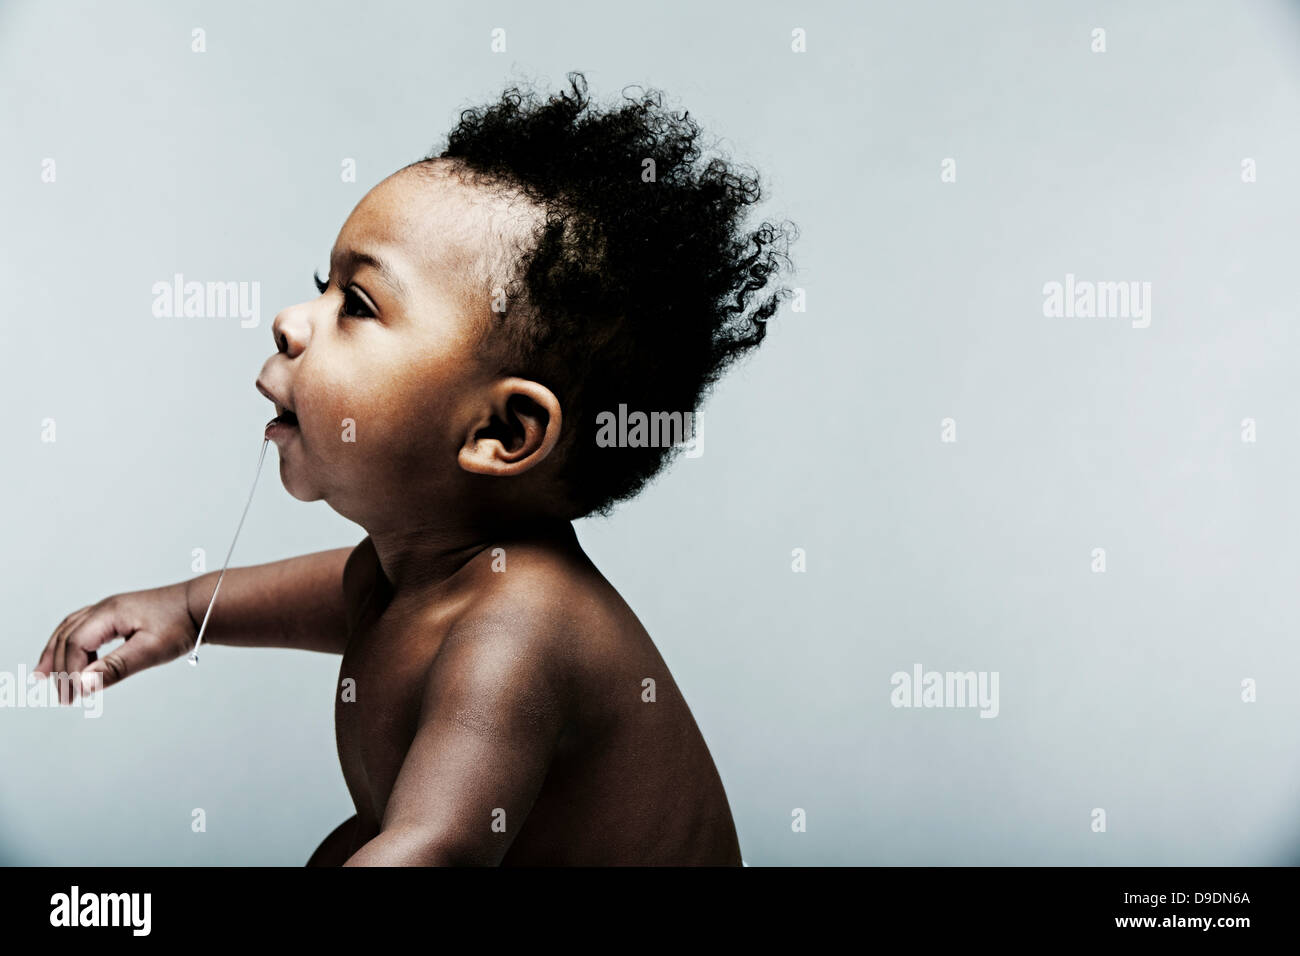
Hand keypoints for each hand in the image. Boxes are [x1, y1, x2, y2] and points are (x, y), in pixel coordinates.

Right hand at [34, 581, 197, 703]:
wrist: (202, 605)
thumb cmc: (182, 624)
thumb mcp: (150, 651)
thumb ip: (115, 668)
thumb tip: (82, 685)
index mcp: (109, 613)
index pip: (75, 645)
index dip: (70, 672)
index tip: (74, 696)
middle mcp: (105, 608)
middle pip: (67, 637)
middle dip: (58, 667)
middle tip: (61, 696)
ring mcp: (111, 609)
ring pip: (71, 630)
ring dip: (56, 653)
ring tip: (43, 675)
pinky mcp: (119, 614)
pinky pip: (84, 628)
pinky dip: (72, 644)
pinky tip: (74, 659)